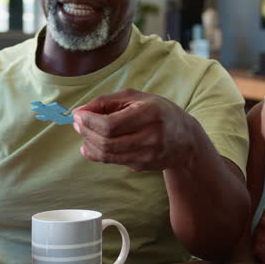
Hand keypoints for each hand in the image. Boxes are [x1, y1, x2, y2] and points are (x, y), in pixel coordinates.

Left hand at [73, 89, 193, 171]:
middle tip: (78, 123)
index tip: (78, 115)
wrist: (186, 139)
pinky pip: (112, 162)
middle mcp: (151, 136)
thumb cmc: (159, 112)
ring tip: (84, 132)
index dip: (89, 121)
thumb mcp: (137, 98)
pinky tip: (91, 145)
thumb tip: (79, 111)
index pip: (110, 124)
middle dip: (86, 132)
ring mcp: (148, 154)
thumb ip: (107, 101)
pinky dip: (96, 154)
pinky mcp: (143, 166)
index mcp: (150, 114)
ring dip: (89, 143)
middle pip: (107, 141)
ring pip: (107, 155)